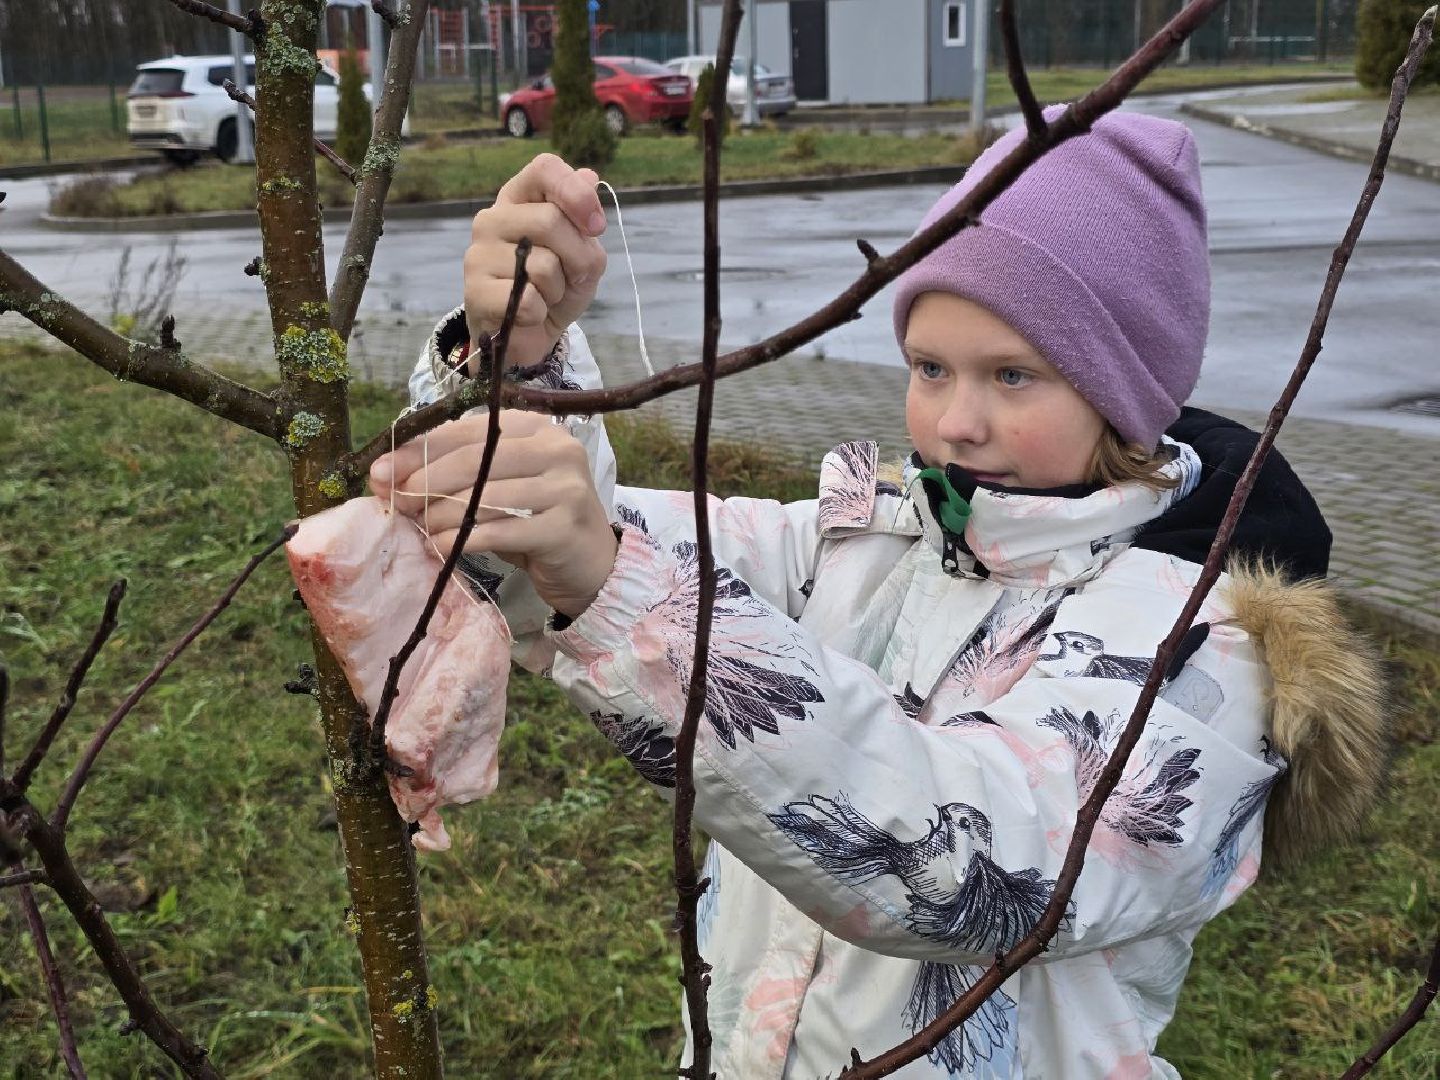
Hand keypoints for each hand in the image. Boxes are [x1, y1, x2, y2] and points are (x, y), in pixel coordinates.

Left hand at [369, 411, 618, 617]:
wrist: (590, 564)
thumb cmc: (534, 521)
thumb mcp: (494, 489)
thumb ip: (449, 476)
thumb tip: (382, 475)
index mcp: (535, 427)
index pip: (467, 431)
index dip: (420, 450)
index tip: (381, 472)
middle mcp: (556, 448)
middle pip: (475, 460)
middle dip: (426, 481)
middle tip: (395, 503)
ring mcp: (565, 486)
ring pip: (485, 496)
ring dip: (441, 515)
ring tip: (419, 528)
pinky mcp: (564, 526)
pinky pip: (500, 530)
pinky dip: (462, 540)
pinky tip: (441, 547)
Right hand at [465, 154, 608, 370]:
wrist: (529, 337)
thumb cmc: (555, 288)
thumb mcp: (583, 253)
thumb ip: (584, 220)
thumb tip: (589, 177)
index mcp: (519, 199)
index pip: (544, 169)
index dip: (576, 193)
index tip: (597, 227)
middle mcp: (492, 219)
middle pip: (550, 220)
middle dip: (577, 258)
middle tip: (571, 277)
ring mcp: (478, 254)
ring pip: (543, 265)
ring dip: (558, 290)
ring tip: (544, 295)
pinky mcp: (474, 292)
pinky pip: (529, 300)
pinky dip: (541, 313)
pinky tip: (528, 314)